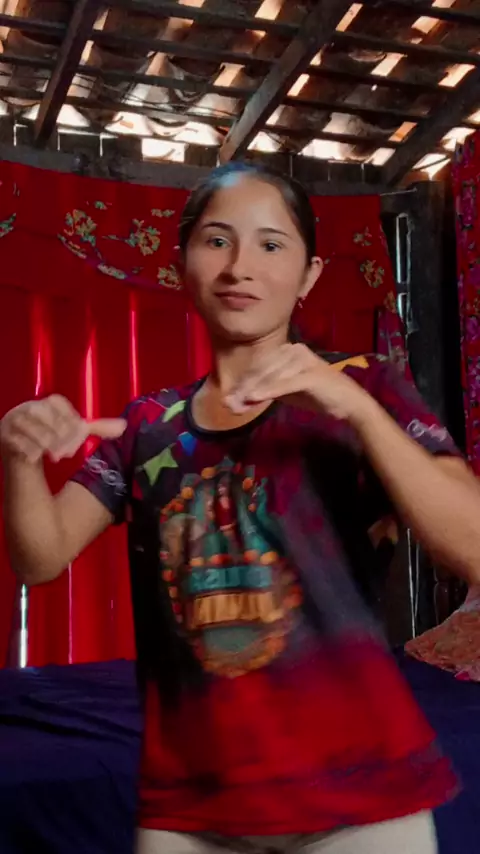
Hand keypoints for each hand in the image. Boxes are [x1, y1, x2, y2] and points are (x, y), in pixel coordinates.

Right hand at [0, 395, 125, 464]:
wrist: (23, 452)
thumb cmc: (53, 439)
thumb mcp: (75, 431)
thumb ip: (97, 428)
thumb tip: (124, 426)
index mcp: (47, 404)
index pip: (58, 403)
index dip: (69, 419)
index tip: (77, 437)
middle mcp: (28, 408)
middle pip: (45, 414)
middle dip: (59, 435)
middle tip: (66, 452)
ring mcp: (13, 422)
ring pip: (31, 427)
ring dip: (45, 443)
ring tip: (53, 456)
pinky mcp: (3, 436)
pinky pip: (15, 441)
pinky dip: (28, 451)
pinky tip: (34, 459)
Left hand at [224, 343, 370, 422]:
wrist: (348, 403)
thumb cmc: (317, 395)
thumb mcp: (285, 393)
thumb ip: (264, 393)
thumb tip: (238, 400)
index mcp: (288, 350)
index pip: (259, 366)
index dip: (242, 382)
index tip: (227, 399)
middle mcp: (294, 350)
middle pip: (262, 370)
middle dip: (243, 388)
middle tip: (228, 405)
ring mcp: (303, 360)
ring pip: (271, 377)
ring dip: (252, 392)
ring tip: (237, 405)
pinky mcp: (310, 375)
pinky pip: (285, 384)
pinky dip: (268, 391)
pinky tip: (254, 399)